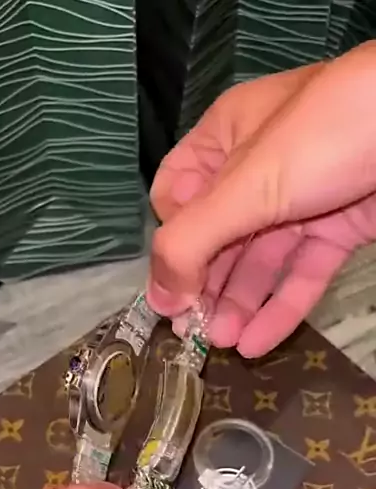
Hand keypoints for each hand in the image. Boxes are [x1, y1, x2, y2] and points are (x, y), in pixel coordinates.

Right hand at [148, 41, 375, 356]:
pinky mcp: (338, 229)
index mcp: (224, 138)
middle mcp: (258, 171)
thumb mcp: (247, 185)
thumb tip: (158, 298)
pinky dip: (280, 310)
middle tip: (192, 333)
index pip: (176, 196)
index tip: (174, 283)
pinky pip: (301, 275)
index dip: (172, 240)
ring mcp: (300, 201)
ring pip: (257, 261)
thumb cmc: (324, 137)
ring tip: (222, 343)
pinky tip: (257, 344)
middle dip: (203, 285)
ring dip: (237, 304)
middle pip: (215, 238)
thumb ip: (192, 242)